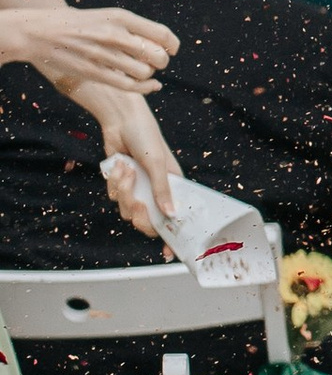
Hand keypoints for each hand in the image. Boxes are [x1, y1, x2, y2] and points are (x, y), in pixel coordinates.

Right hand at [0, 0, 174, 98]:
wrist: (37, 32)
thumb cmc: (74, 23)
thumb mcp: (104, 16)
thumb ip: (128, 27)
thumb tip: (157, 40)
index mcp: (119, 17)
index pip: (161, 33)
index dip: (172, 44)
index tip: (172, 50)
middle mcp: (114, 34)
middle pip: (157, 55)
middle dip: (162, 62)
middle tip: (156, 62)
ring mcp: (103, 54)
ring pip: (144, 72)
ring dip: (149, 75)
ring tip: (142, 70)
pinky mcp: (93, 72)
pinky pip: (129, 85)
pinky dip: (146, 88)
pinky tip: (152, 86)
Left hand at [86, 90, 182, 234]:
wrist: (120, 120)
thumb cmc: (146, 137)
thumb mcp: (156, 164)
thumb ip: (162, 190)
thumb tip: (170, 214)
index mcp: (172, 187)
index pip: (173, 218)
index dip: (171, 237)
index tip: (168, 254)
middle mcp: (155, 191)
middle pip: (146, 220)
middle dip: (139, 214)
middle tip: (137, 203)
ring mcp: (137, 188)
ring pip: (127, 209)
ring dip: (123, 191)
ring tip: (126, 170)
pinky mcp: (120, 183)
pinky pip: (114, 196)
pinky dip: (114, 182)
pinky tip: (118, 166)